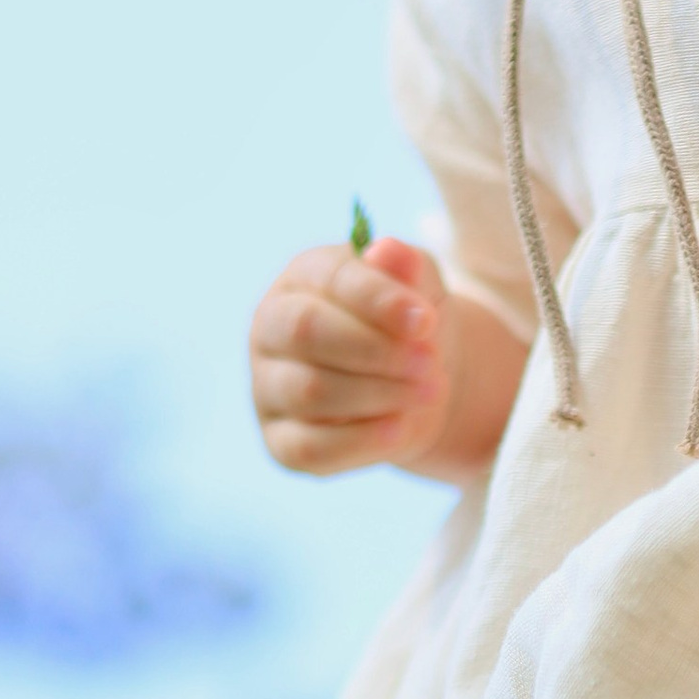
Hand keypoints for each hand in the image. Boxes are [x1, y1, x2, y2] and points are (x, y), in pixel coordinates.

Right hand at [249, 234, 454, 475]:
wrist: (416, 385)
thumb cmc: (408, 325)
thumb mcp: (420, 286)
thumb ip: (406, 267)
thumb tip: (387, 251)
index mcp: (302, 278)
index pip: (330, 281)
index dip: (379, 300)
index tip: (426, 320)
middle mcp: (270, 329)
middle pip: (307, 332)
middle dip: (377, 351)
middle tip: (431, 363)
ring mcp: (268, 387)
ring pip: (310, 391)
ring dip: (379, 394)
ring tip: (430, 392)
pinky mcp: (281, 442)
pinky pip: (311, 447)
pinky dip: (362, 440)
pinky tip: (400, 429)